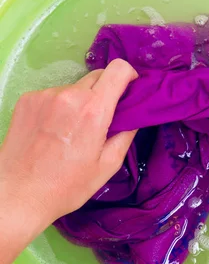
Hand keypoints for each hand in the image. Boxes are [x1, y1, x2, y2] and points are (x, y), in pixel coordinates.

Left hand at [0, 58, 136, 231]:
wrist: (19, 194)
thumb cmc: (67, 186)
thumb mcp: (107, 166)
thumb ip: (125, 134)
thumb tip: (134, 116)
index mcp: (93, 110)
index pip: (118, 69)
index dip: (129, 75)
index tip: (129, 90)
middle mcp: (69, 95)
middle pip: (97, 76)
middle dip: (106, 92)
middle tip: (102, 119)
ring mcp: (45, 95)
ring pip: (74, 88)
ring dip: (80, 102)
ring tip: (71, 131)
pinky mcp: (27, 99)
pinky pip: (54, 95)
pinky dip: (59, 107)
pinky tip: (53, 131)